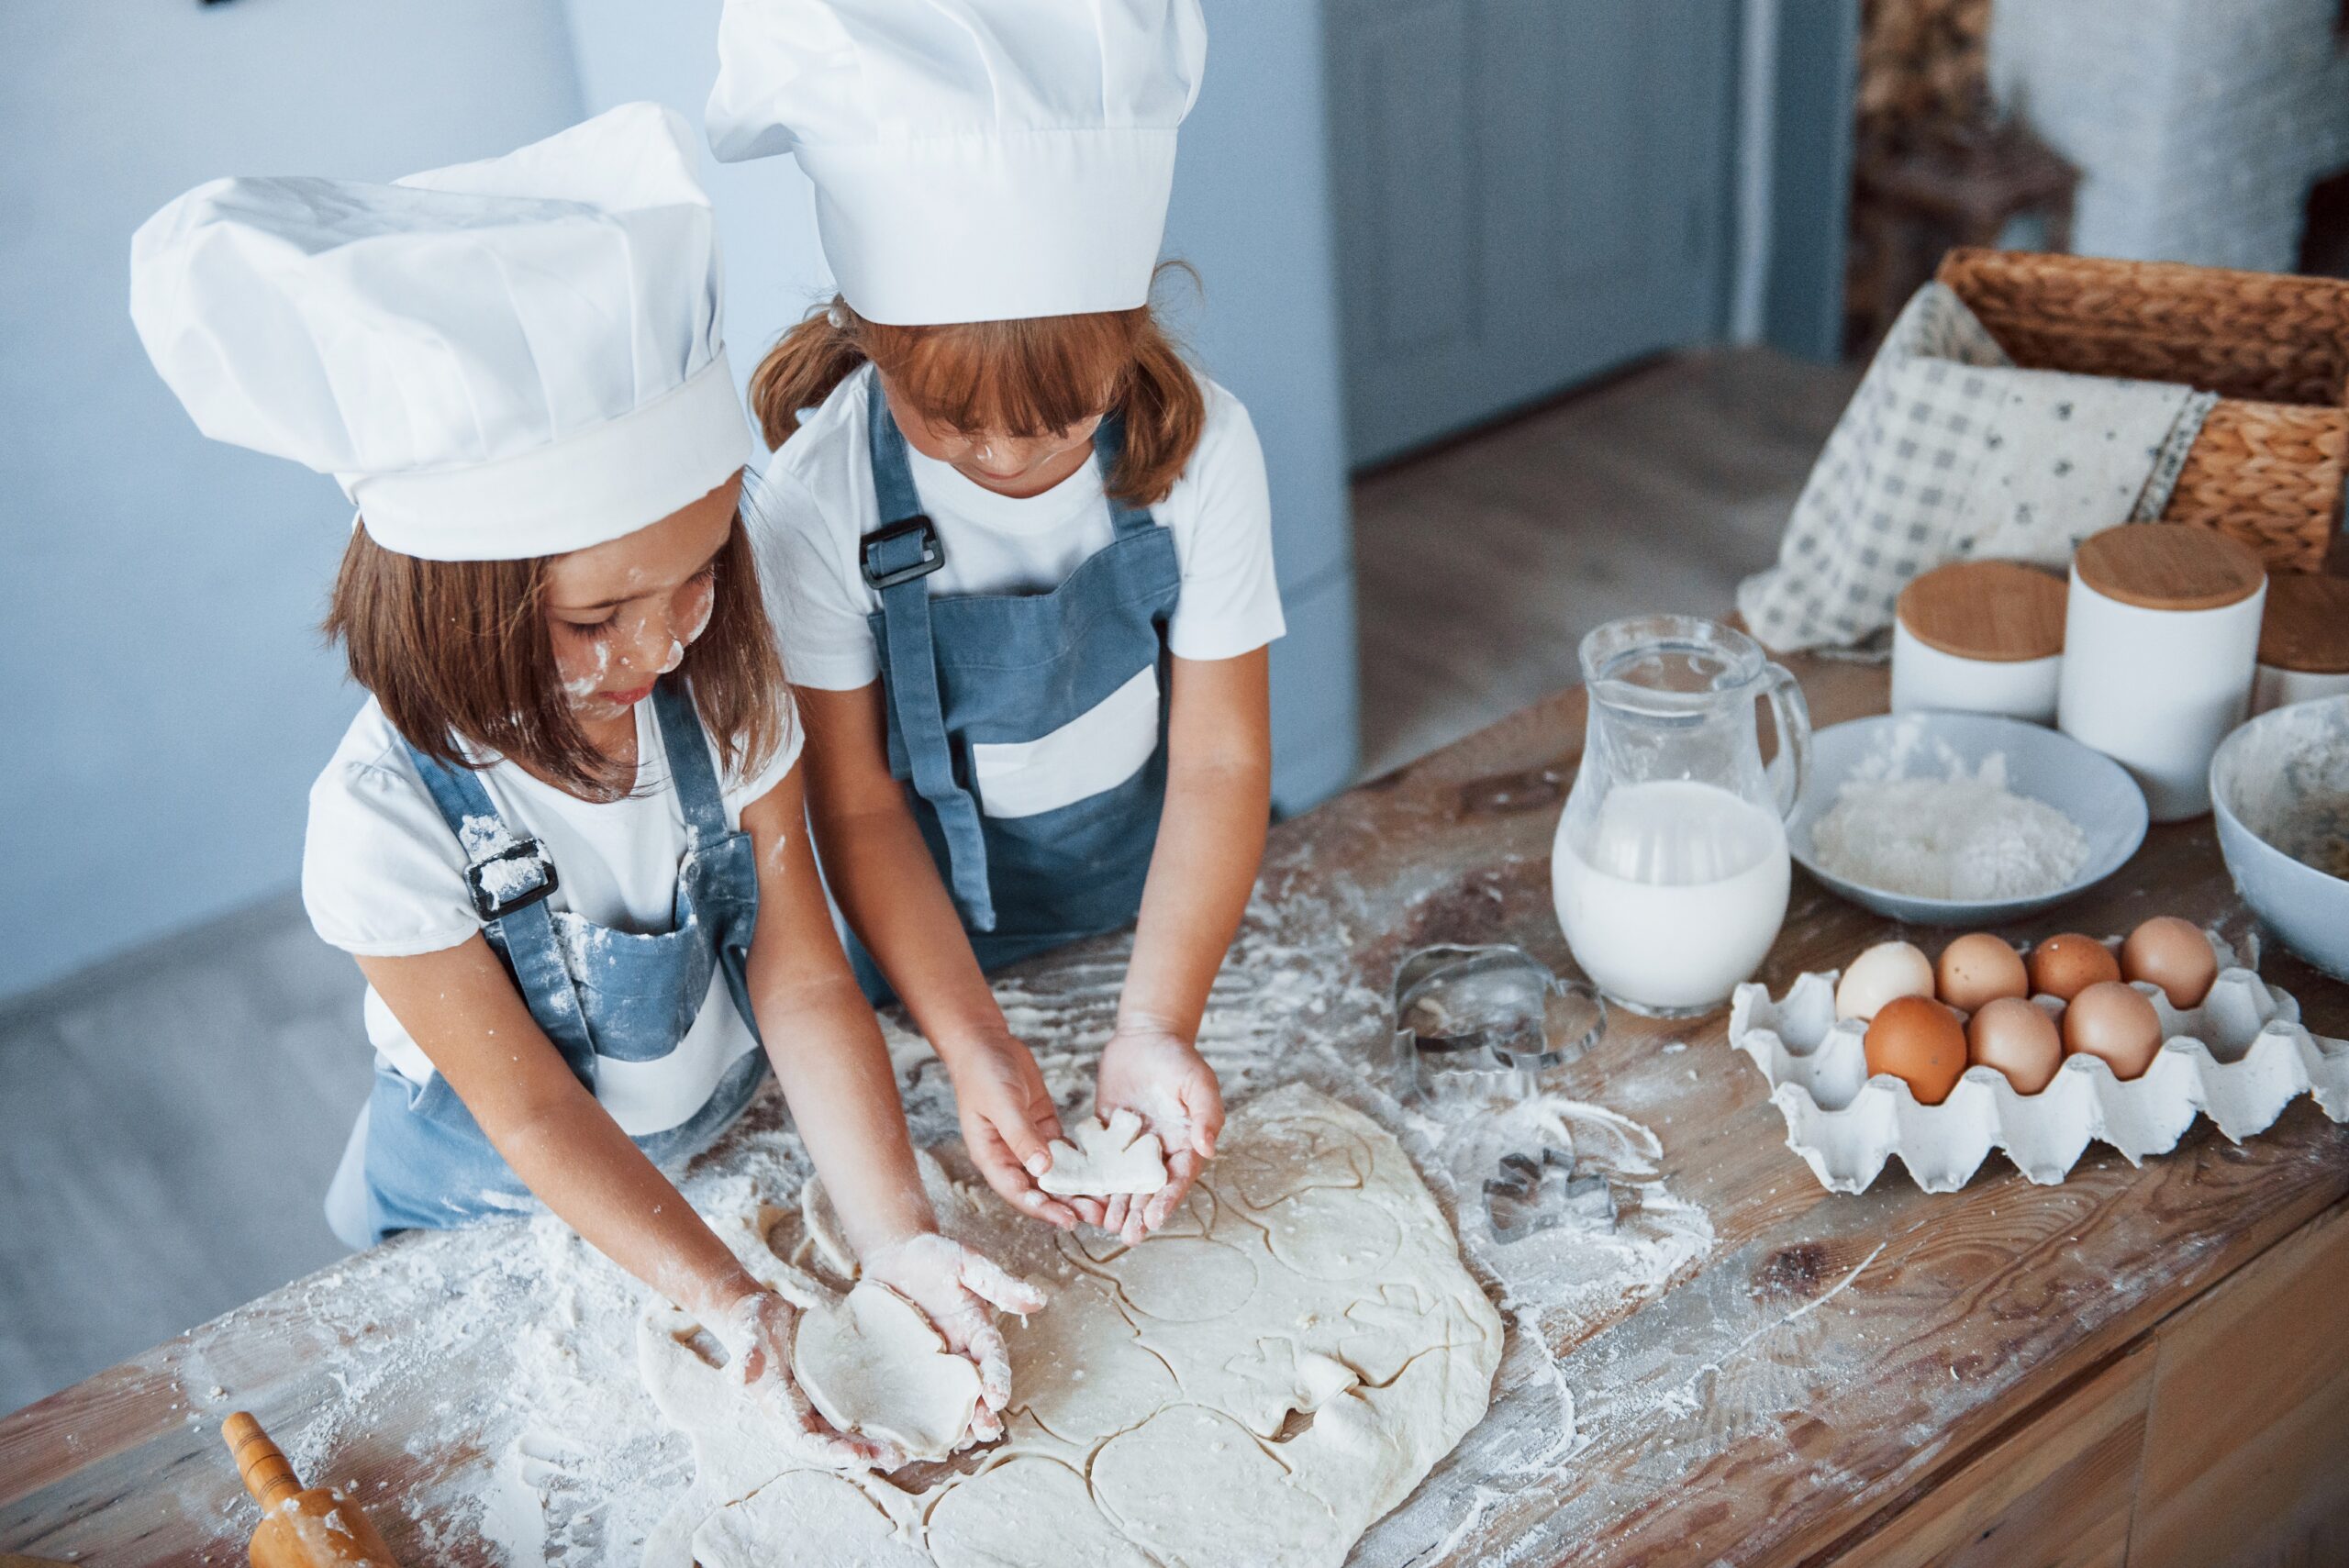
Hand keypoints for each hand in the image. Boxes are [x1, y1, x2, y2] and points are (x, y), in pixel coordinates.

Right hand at [712, 1289, 902, 1469]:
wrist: (763, 1316)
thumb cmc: (753, 1327)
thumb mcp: (749, 1336)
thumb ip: (747, 1355)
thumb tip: (740, 1374)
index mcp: (780, 1411)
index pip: (805, 1442)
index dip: (831, 1452)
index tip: (857, 1456)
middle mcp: (800, 1416)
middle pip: (833, 1446)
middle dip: (862, 1455)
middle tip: (894, 1457)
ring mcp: (817, 1407)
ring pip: (847, 1434)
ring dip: (873, 1445)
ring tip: (903, 1452)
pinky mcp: (833, 1393)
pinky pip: (855, 1414)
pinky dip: (875, 1424)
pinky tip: (900, 1426)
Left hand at [862, 1232, 1047, 1441]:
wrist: (892, 1255)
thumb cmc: (933, 1256)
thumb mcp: (967, 1264)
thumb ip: (998, 1284)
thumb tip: (1038, 1299)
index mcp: (977, 1330)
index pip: (993, 1359)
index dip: (998, 1379)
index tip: (997, 1399)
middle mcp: (958, 1353)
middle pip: (975, 1391)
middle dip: (981, 1414)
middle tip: (983, 1432)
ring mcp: (931, 1363)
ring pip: (947, 1401)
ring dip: (953, 1423)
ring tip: (953, 1443)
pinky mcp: (904, 1368)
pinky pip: (913, 1396)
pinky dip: (915, 1418)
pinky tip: (910, 1437)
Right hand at [945, 1032, 1090, 1228]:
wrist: (986, 1043)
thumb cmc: (983, 1073)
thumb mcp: (1003, 1104)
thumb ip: (1021, 1136)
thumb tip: (1042, 1169)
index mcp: (992, 1156)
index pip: (1018, 1192)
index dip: (1042, 1209)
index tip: (1068, 1221)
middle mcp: (1010, 1156)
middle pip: (1039, 1189)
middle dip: (1066, 1204)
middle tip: (1097, 1216)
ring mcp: (1028, 1142)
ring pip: (1054, 1173)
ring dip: (1076, 1188)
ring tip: (1103, 1201)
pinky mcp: (1043, 1127)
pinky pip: (1064, 1152)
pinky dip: (1080, 1163)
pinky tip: (1101, 1172)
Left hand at [1095, 1026, 1222, 1245]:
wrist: (1145, 1036)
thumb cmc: (1178, 1059)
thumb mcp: (1198, 1083)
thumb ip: (1205, 1115)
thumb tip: (1208, 1148)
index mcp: (1185, 1144)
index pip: (1177, 1179)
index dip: (1166, 1201)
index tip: (1153, 1219)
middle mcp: (1159, 1151)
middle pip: (1149, 1189)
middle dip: (1139, 1214)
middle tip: (1128, 1236)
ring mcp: (1132, 1146)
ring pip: (1124, 1182)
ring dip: (1117, 1205)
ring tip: (1107, 1227)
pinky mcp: (1107, 1136)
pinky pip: (1099, 1162)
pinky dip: (1093, 1180)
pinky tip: (1082, 1198)